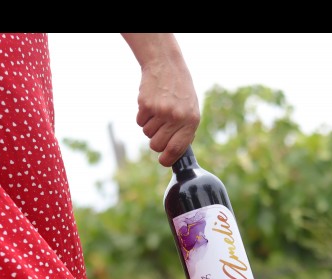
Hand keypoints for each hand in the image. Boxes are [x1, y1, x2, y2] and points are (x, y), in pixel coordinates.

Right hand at [121, 34, 200, 166]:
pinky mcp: (146, 105)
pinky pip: (139, 122)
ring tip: (158, 111)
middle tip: (160, 129)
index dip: (167, 159)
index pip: (176, 149)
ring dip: (150, 126)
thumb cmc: (180, 91)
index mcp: (191, 121)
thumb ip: (186, 131)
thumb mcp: (191, 110)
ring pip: (147, 134)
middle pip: (157, 145)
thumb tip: (176, 153)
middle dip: (156, 141)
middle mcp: (176, 117)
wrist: (166, 65)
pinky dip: (143, 117)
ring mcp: (160, 111)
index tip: (163, 161)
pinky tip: (151, 104)